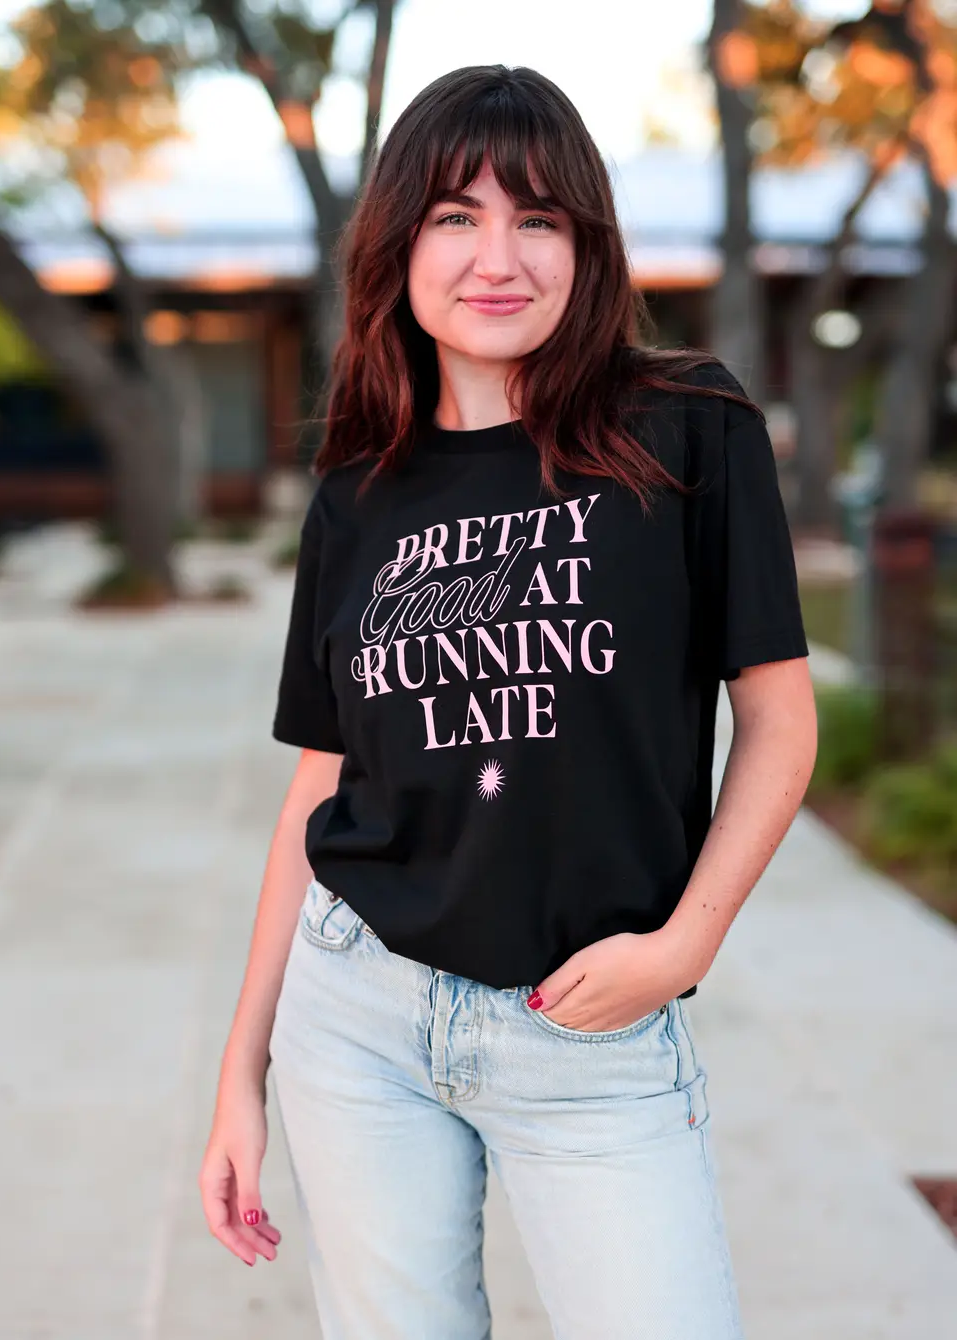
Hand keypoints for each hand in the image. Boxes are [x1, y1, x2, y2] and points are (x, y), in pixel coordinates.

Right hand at [198, 1080, 282, 1267]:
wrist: (244, 1088)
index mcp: (211, 1183)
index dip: (236, 1244)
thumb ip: (249, 1192)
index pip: (220, 1224)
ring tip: (275, 1241)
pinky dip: (255, 1209)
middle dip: (250, 1239)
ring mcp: (225, 1174)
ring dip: (255, 1226)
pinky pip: (244, 1196)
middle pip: (230, 1220)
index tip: (254, 1259)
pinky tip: (266, 1218)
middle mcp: (215, 1182)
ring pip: (239, 1209)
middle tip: (272, 1254)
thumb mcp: (249, 1159)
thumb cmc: (243, 1120)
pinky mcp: (237, 1165)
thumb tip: (250, 1222)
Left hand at [527, 926, 701, 1031]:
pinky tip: (587, 1021)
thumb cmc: (626, 956)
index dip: (538, 1007)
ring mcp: (612, 1022)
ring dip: (567, 1024)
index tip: (528, 999)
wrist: (670, 963)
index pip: (549, 1014)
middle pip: (563, 1024)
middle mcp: (593, 1020)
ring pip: (581, 1029)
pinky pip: (600, 1030)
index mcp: (579, 1005)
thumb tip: (534, 1003)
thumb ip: (558, 984)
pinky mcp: (627, 1019)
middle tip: (540, 1008)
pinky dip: (587, 1027)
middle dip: (550, 1017)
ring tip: (558, 1014)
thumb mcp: (584, 962)